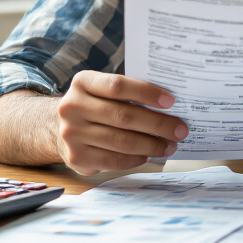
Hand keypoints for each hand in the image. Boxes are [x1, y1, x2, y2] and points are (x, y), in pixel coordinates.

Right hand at [56, 71, 188, 174]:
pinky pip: (114, 160)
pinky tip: (148, 155)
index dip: (146, 93)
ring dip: (151, 145)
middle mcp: (72, 107)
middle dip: (158, 124)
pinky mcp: (77, 157)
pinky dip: (135, 159)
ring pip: (121, 141)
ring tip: (170, 145)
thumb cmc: (95, 105)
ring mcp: (72, 134)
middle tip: (180, 130)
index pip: (118, 86)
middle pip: (123, 116)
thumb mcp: (102, 90)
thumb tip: (169, 106)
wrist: (61, 127)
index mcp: (83, 82)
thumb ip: (128, 92)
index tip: (171, 102)